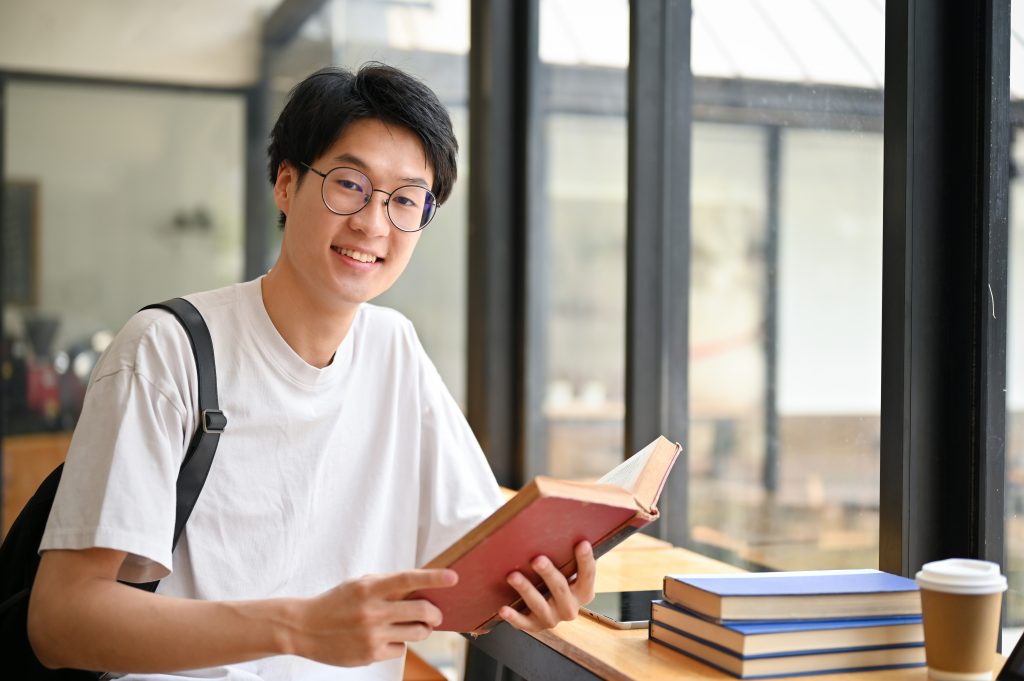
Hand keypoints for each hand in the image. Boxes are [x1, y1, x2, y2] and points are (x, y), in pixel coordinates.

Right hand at [291, 569, 457, 666]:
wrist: (303, 627)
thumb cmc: (336, 602)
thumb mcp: (358, 585)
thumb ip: (387, 585)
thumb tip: (421, 587)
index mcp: (369, 588)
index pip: (407, 579)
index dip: (433, 578)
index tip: (453, 577)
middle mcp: (372, 611)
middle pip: (420, 610)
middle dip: (435, 613)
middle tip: (436, 614)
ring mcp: (371, 635)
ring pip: (416, 633)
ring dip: (423, 629)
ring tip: (417, 626)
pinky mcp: (370, 655)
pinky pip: (400, 650)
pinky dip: (399, 644)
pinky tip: (385, 639)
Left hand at [498, 541, 595, 632]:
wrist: (550, 607)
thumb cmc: (558, 578)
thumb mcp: (568, 568)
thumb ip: (569, 554)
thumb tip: (567, 525)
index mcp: (584, 592)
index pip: (587, 575)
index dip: (585, 560)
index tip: (582, 543)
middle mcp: (570, 608)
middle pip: (560, 589)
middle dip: (548, 574)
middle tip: (537, 559)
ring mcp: (552, 618)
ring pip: (539, 604)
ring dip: (526, 590)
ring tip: (512, 576)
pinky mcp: (535, 625)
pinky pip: (523, 623)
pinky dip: (513, 617)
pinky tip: (503, 609)